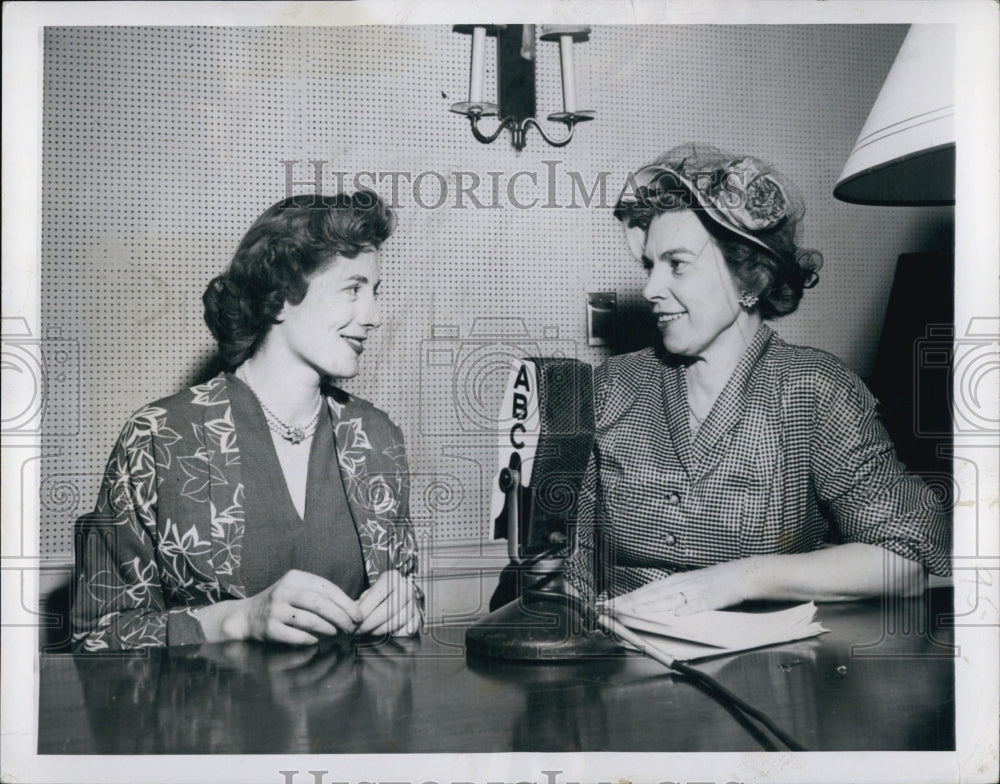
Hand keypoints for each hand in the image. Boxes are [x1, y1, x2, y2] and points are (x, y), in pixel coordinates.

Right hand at [239, 569, 362, 644]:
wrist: (247, 616)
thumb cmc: (282, 603)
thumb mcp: (297, 589)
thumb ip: (320, 594)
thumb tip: (353, 608)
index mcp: (294, 578)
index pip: (327, 588)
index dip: (346, 603)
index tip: (358, 615)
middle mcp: (283, 591)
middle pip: (320, 603)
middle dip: (341, 617)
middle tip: (352, 627)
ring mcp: (275, 610)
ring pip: (310, 620)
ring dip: (329, 629)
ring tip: (338, 633)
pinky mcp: (269, 629)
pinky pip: (297, 636)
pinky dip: (312, 639)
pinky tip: (317, 640)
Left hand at [355, 570, 420, 636]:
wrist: (394, 598)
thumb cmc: (377, 598)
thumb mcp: (368, 595)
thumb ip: (360, 605)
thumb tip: (352, 618)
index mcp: (393, 577)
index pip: (378, 593)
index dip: (365, 609)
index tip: (354, 620)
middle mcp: (407, 587)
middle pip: (389, 608)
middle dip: (370, 622)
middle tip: (358, 630)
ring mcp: (414, 602)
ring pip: (398, 620)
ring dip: (379, 630)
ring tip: (368, 632)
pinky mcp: (418, 616)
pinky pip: (406, 630)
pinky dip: (394, 634)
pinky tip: (383, 633)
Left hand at [612, 559, 755, 616]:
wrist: (739, 574)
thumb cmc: (714, 581)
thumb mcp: (689, 584)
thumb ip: (673, 594)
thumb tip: (655, 603)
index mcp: (675, 581)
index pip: (647, 590)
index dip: (630, 596)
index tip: (613, 602)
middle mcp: (681, 583)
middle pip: (652, 593)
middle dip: (631, 601)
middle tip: (613, 607)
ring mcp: (695, 590)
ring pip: (668, 597)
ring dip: (651, 604)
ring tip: (634, 610)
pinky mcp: (711, 598)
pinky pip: (697, 604)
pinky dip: (687, 608)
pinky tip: (677, 613)